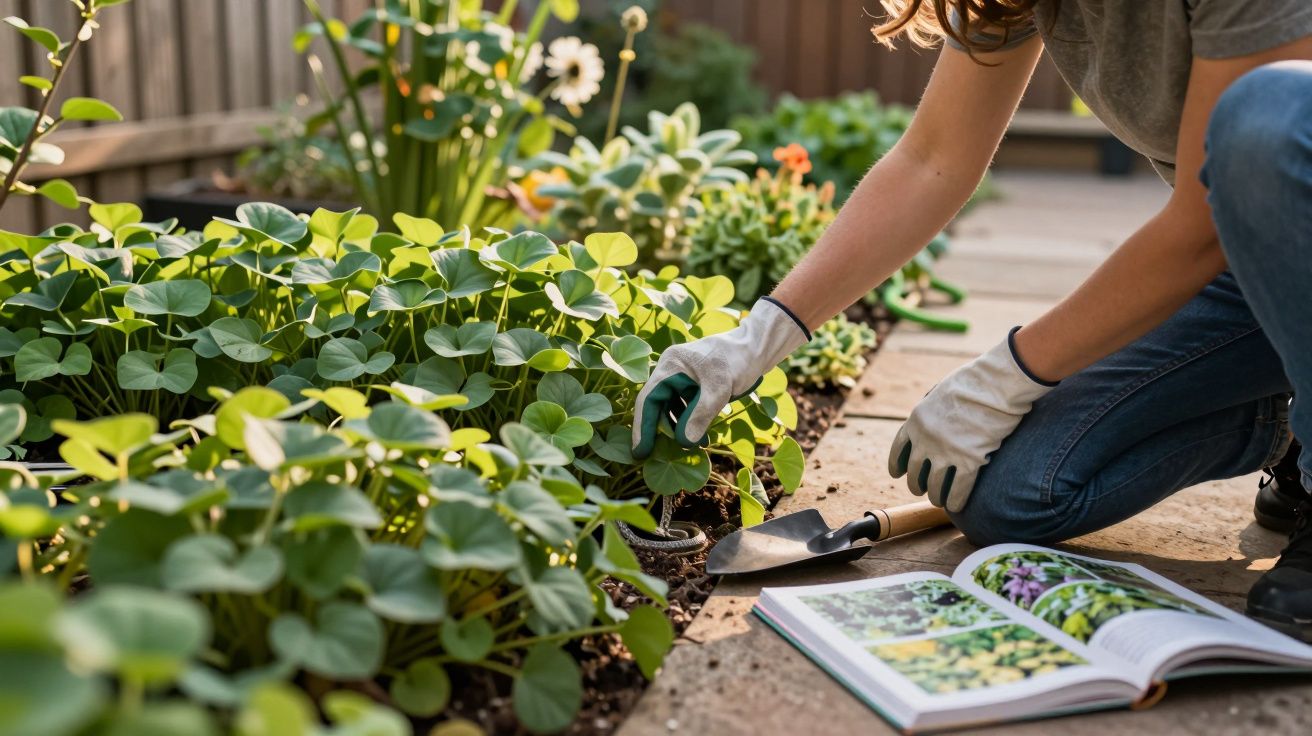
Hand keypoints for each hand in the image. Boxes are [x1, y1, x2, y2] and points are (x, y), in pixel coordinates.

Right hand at [632, 298, 810, 458]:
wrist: (758, 347)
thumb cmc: (738, 361)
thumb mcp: (719, 389)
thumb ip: (700, 415)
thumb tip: (684, 443)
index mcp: (671, 365)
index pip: (648, 399)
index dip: (642, 427)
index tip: (640, 452)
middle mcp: (671, 369)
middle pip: (656, 404)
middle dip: (660, 431)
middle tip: (658, 455)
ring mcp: (682, 375)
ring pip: (671, 407)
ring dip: (678, 428)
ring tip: (690, 447)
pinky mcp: (694, 382)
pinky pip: (685, 405)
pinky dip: (690, 421)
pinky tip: (701, 437)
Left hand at [888, 328, 1055, 511]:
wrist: (996, 384)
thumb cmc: (974, 383)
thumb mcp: (940, 394)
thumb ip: (932, 413)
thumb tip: (930, 423)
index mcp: (916, 421)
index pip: (899, 449)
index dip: (897, 465)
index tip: (896, 474)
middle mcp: (925, 440)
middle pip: (915, 472)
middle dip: (916, 485)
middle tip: (920, 490)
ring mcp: (946, 453)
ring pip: (934, 486)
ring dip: (935, 496)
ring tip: (938, 500)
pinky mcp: (969, 462)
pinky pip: (957, 489)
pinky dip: (955, 500)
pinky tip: (956, 506)